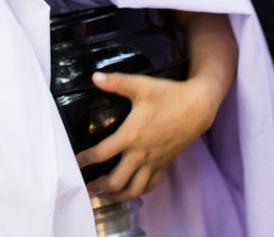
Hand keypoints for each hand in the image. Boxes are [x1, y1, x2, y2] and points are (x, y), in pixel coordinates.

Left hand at [77, 72, 217, 200]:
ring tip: (104, 194)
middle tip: (86, 186)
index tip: (75, 162)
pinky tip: (128, 190)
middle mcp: (142, 153)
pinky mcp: (165, 163)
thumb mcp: (141, 85)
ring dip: (118, 195)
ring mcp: (155, 161)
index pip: (103, 153)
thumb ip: (116, 82)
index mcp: (132, 135)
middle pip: (118, 181)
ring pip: (135, 189)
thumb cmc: (169, 95)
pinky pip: (150, 185)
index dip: (86, 160)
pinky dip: (137, 191)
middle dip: (100, 187)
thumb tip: (95, 77)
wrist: (199, 106)